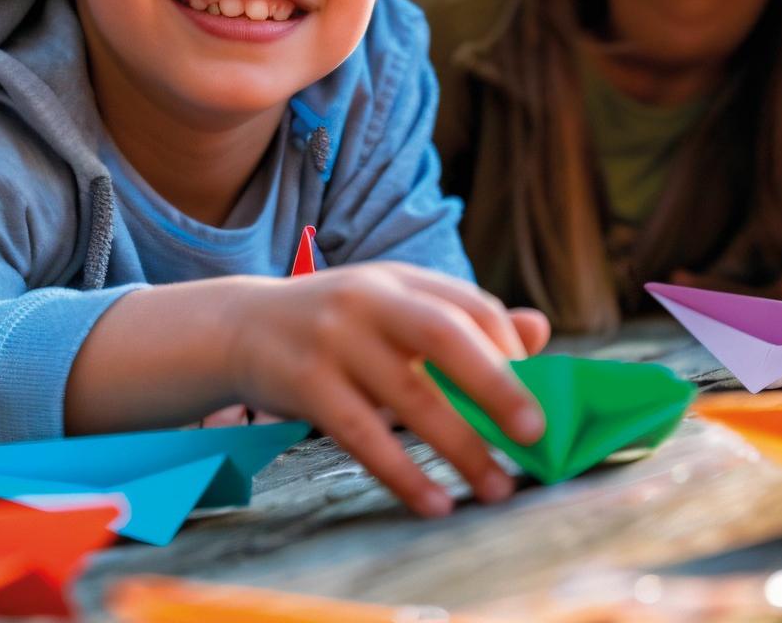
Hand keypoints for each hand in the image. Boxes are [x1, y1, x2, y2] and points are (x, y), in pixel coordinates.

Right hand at [225, 262, 548, 517]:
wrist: (241, 327)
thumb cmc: (335, 324)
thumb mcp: (394, 305)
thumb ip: (460, 318)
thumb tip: (540, 331)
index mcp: (399, 279)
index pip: (470, 307)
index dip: (510, 351)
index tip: (529, 398)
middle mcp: (369, 300)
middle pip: (446, 336)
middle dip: (497, 386)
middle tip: (534, 434)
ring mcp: (335, 340)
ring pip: (410, 397)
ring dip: (461, 447)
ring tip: (497, 487)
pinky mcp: (306, 384)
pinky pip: (364, 437)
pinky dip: (404, 474)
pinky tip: (436, 502)